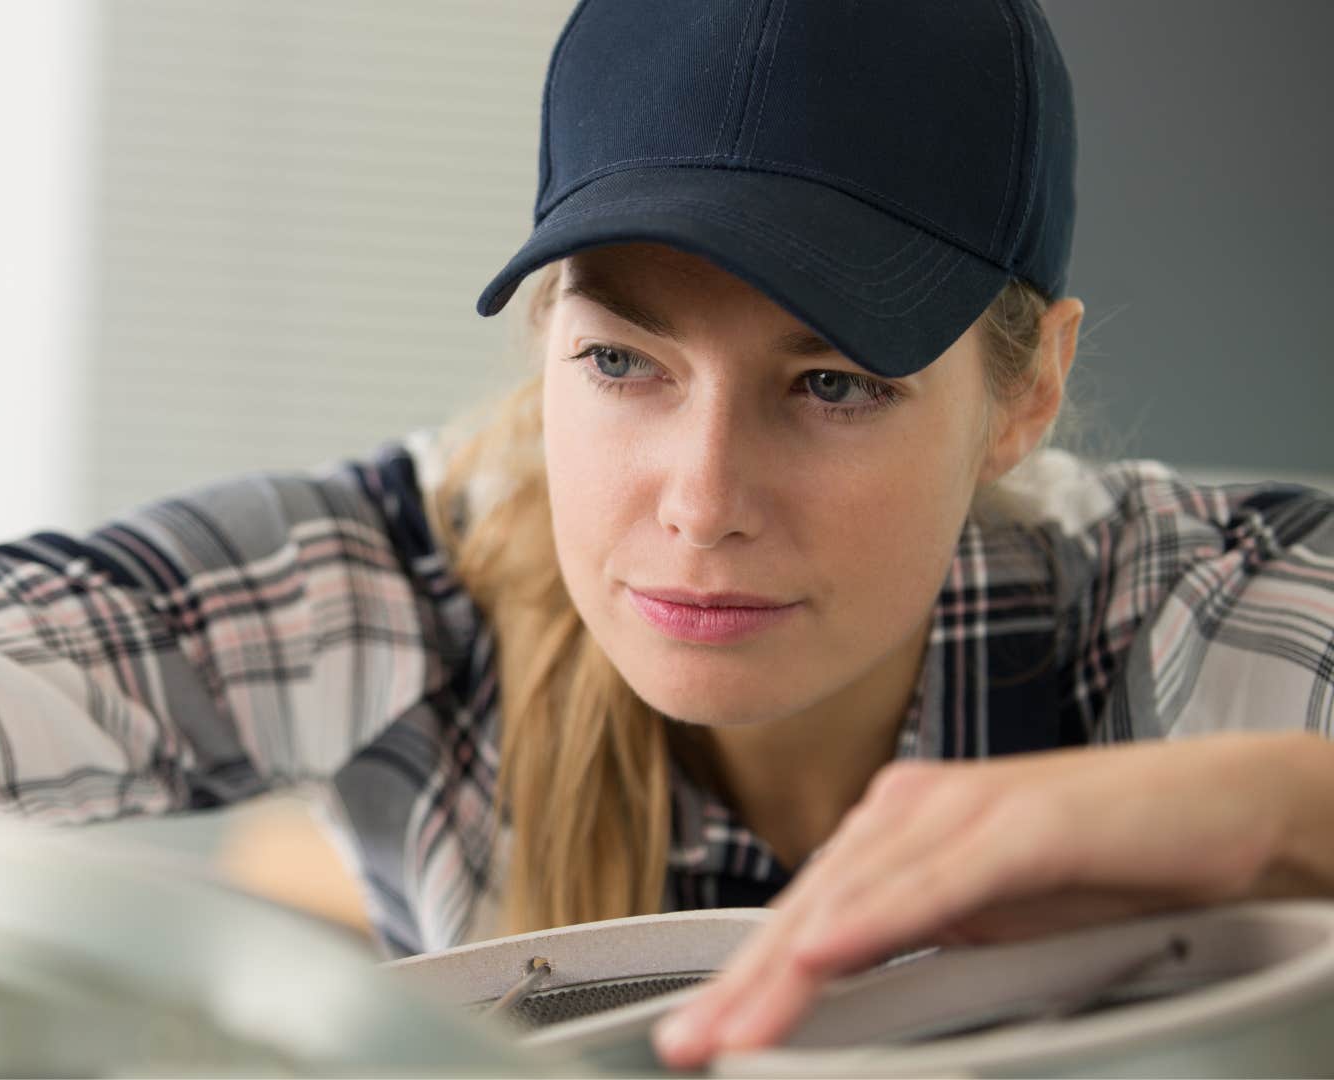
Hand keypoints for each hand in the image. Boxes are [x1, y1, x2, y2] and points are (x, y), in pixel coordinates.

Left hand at [650, 735, 1309, 1066]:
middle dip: (742, 987)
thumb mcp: (990, 916)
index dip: (744, 979)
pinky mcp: (1023, 824)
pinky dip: (875, 922)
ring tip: (737, 1028)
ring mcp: (964, 811)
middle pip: (808, 912)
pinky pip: (933, 883)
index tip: (697, 1034)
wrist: (1233, 809)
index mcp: (895, 829)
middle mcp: (912, 809)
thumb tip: (842, 982)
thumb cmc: (1113, 859)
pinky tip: (825, 955)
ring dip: (787, 972)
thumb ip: (915, 936)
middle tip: (687, 1045)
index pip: (803, 917)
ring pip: (853, 902)